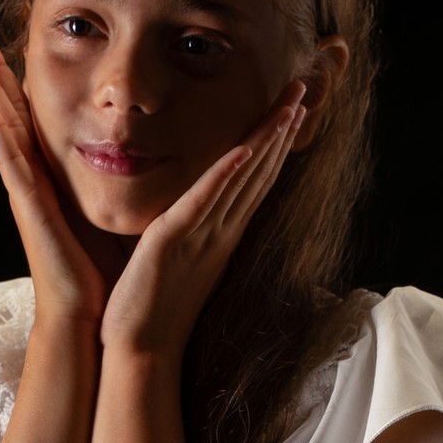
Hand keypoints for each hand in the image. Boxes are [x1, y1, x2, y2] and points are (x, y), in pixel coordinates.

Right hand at [0, 30, 110, 322]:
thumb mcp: (107, 211)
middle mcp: (34, 181)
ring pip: (2, 130)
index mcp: (52, 179)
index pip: (33, 119)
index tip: (11, 43)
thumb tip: (139, 155)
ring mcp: (27, 194)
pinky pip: (10, 162)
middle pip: (10, 115)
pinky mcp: (29, 209)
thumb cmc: (103, 271)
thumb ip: (114, 182)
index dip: (19, 82)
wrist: (90, 318)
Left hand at [98, 82, 307, 355]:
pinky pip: (204, 203)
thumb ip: (187, 235)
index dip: (274, 145)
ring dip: (266, 140)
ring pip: (241, 180)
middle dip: (281, 130)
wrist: (140, 352)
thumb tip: (190, 218)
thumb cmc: (151, 313)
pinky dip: (225, 175)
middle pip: (258, 172)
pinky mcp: (175, 242)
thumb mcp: (175, 263)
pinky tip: (244, 148)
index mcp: (219, 236)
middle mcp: (219, 233)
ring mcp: (202, 237)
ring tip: (290, 105)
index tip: (291, 111)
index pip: (253, 181)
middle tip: (303, 91)